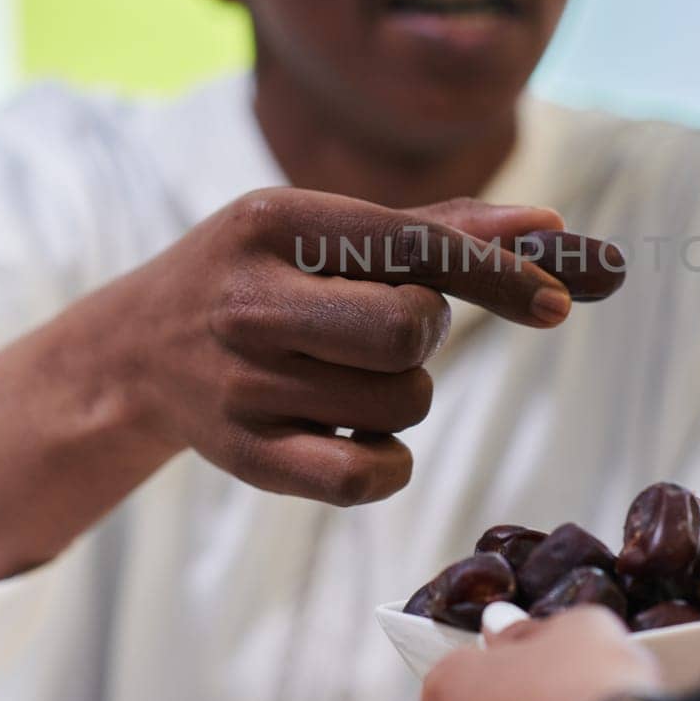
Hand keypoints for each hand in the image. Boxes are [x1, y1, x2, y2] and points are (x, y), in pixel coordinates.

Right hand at [127, 192, 568, 507]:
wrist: (138, 351)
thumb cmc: (265, 276)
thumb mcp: (326, 230)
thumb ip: (439, 228)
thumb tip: (550, 225)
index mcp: (276, 221)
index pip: (415, 245)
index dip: (499, 275)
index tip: (561, 303)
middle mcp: (250, 300)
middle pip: (409, 330)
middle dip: (427, 334)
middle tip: (389, 330)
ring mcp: (242, 384)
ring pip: (400, 404)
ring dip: (404, 393)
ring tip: (349, 374)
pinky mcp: (245, 457)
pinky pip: (367, 478)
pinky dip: (389, 463)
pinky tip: (358, 436)